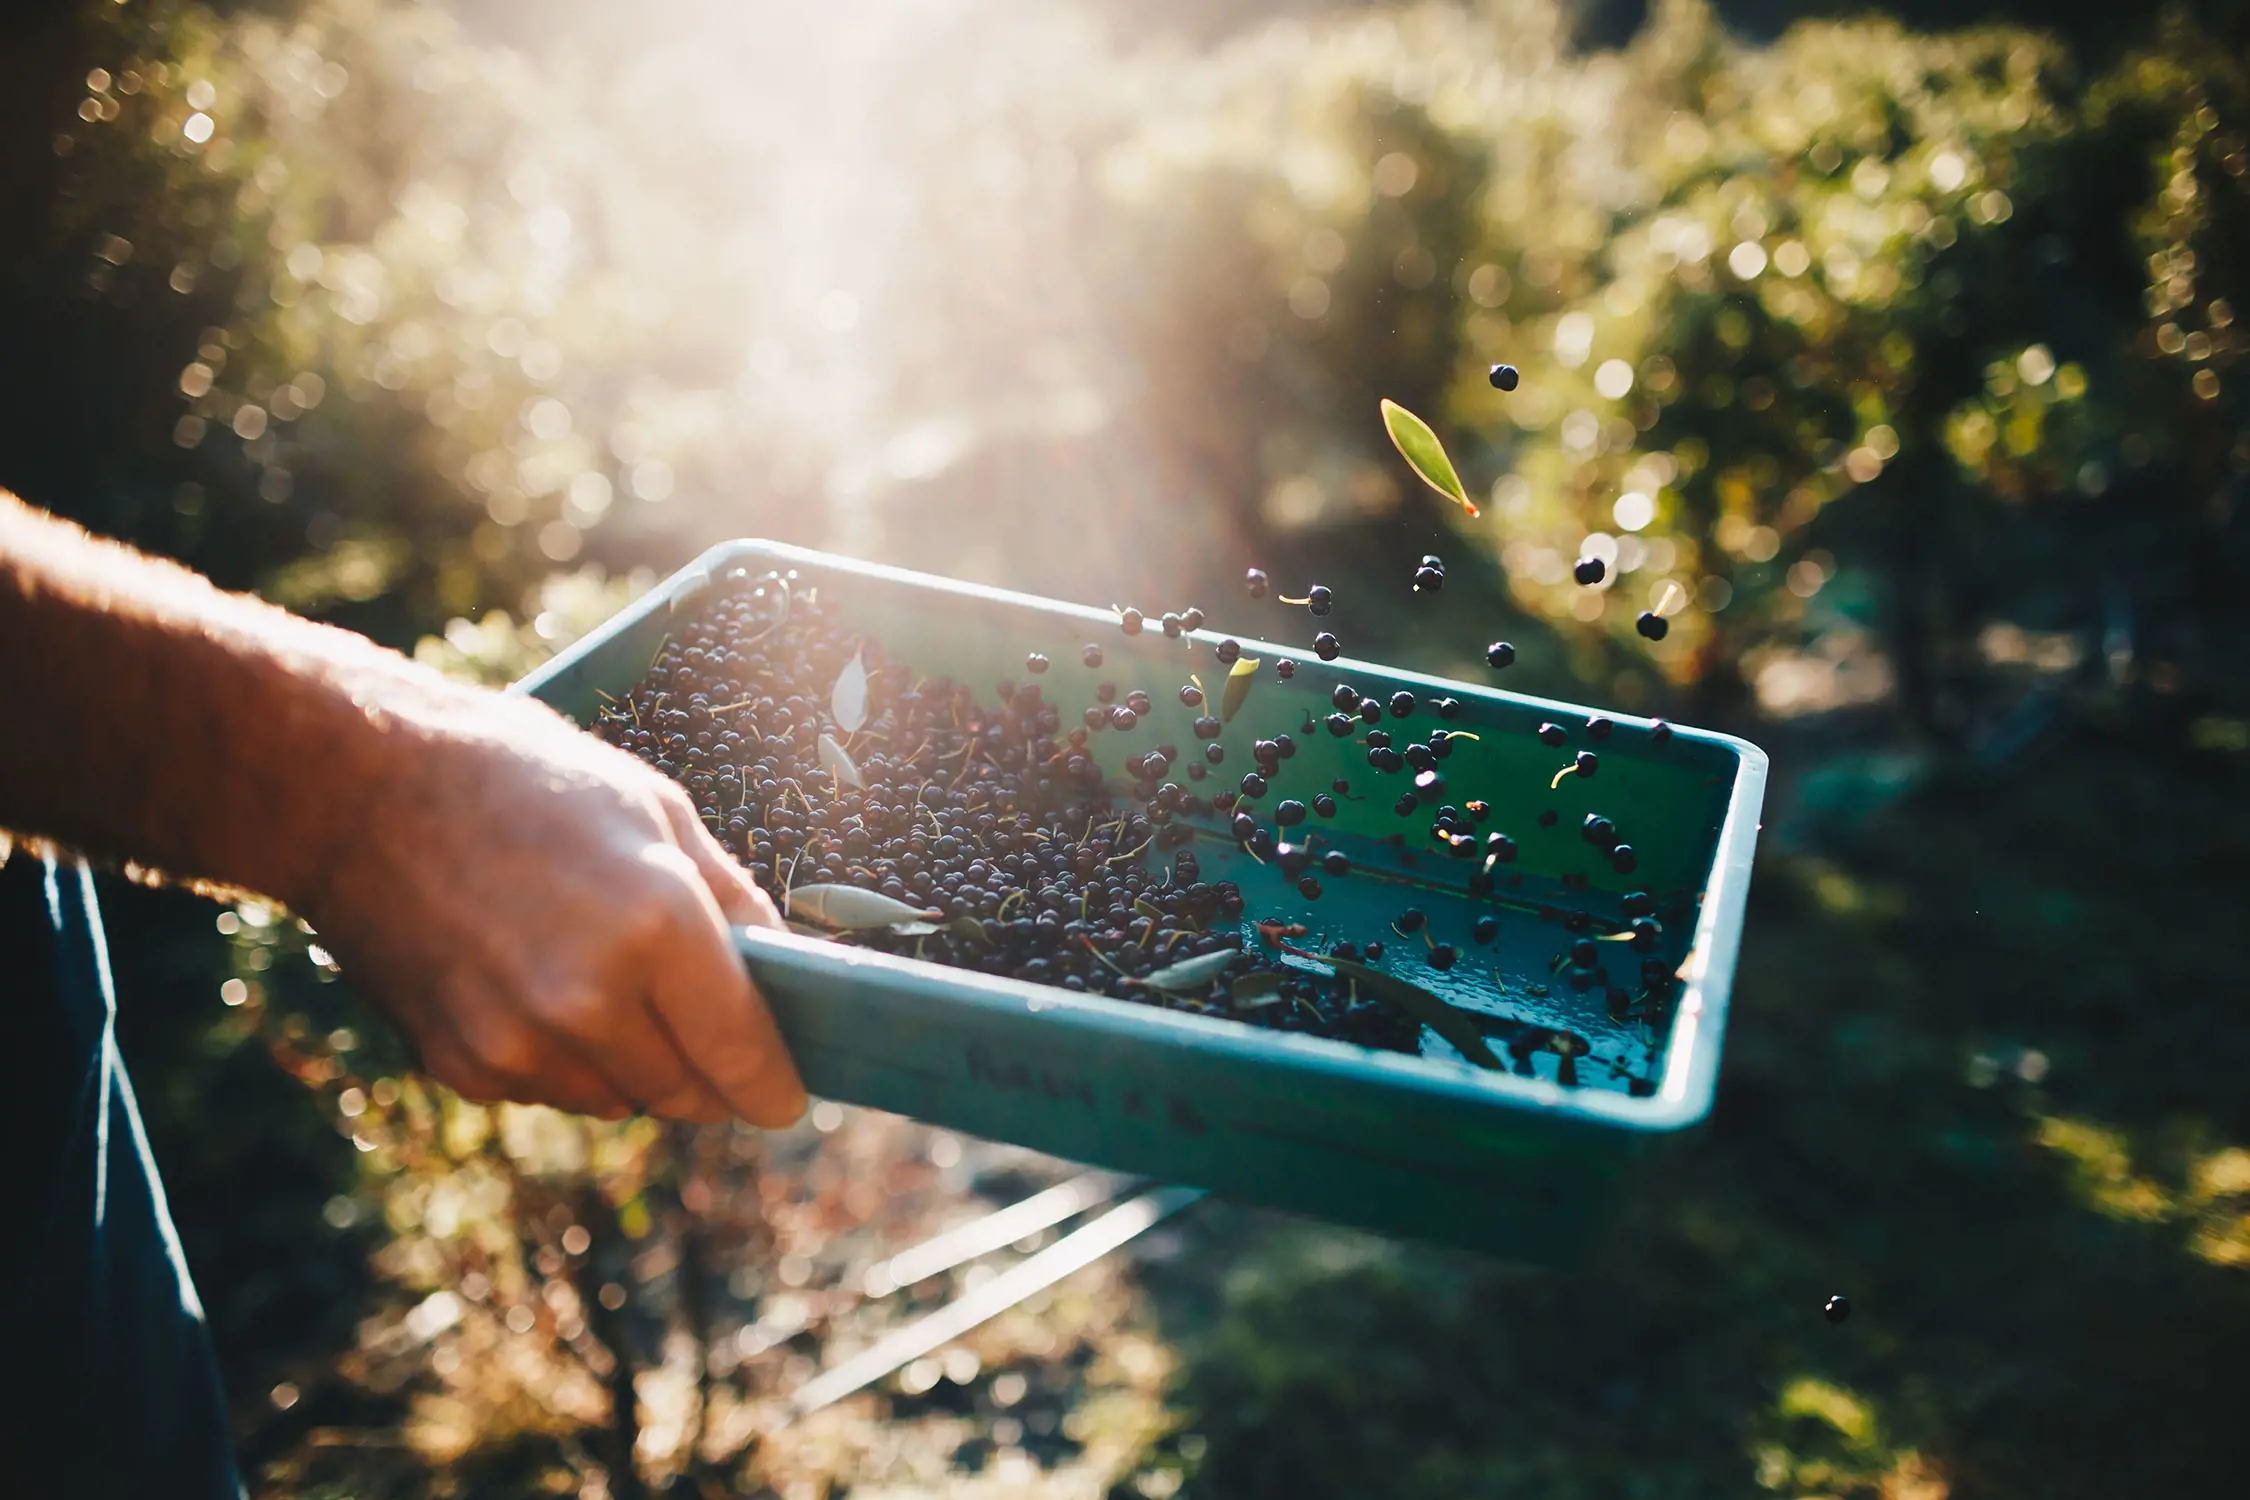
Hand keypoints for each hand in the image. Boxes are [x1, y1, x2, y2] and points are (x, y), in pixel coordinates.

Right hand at [302, 687, 805, 1126]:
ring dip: (635, 1064)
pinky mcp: (461, 1064)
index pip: (742, 1052)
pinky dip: (564, 1058)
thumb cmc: (520, 778)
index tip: (787, 1100)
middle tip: (710, 1033)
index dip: (774, 1086)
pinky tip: (537, 984)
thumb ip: (730, 898)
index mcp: (655, 924)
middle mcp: (589, 999)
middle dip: (711, 1074)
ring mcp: (517, 1042)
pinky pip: (550, 1091)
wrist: (357, 788)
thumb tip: (783, 967)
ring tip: (608, 983)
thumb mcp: (653, 807)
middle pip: (687, 1094)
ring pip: (620, 1100)